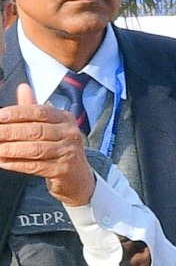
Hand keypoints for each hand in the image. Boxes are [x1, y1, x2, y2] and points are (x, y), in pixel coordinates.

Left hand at [0, 85, 92, 204]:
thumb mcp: (50, 126)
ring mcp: (69, 153)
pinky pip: (35, 166)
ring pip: (34, 149)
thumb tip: (23, 88)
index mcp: (65, 119)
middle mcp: (70, 134)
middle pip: (35, 130)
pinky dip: (16, 164)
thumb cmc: (61, 149)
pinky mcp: (64, 170)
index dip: (17, 113)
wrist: (78, 178)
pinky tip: (3, 161)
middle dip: (9, 132)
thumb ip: (33, 109)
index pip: (39, 112)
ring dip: (10, 149)